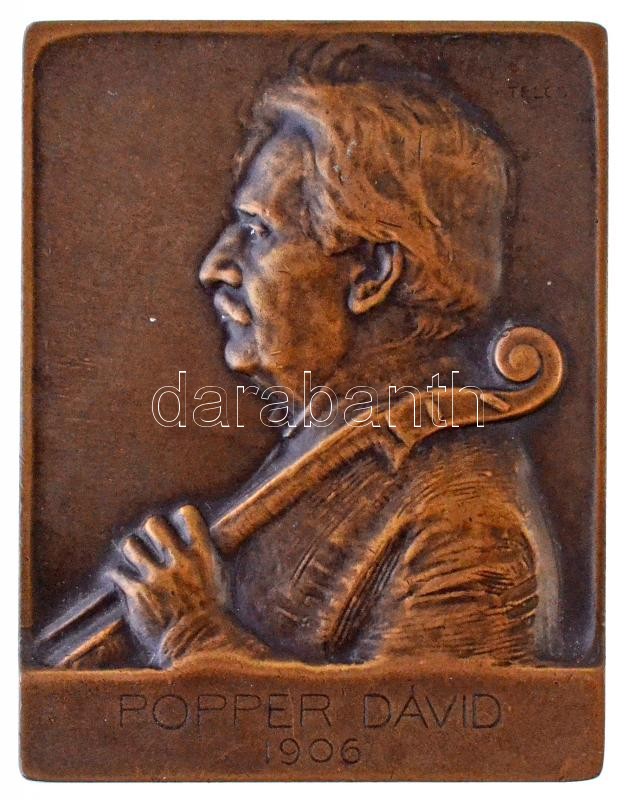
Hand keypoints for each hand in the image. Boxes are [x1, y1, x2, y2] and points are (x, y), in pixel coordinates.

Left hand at [106, 505, 223, 656]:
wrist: (201, 647)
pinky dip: (118, 575)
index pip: (189, 515)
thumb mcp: (219, 582)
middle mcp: (181, 561)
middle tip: (152, 542)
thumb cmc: (213, 618)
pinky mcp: (139, 594)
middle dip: (151, 531)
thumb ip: (204, 560)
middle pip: (154, 525)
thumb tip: (194, 545)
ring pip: (131, 545)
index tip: (178, 522)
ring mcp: (158, 577)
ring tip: (135, 556)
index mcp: (204, 555)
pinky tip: (120, 578)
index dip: (182, 515)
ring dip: (132, 549)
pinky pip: (118, 573)